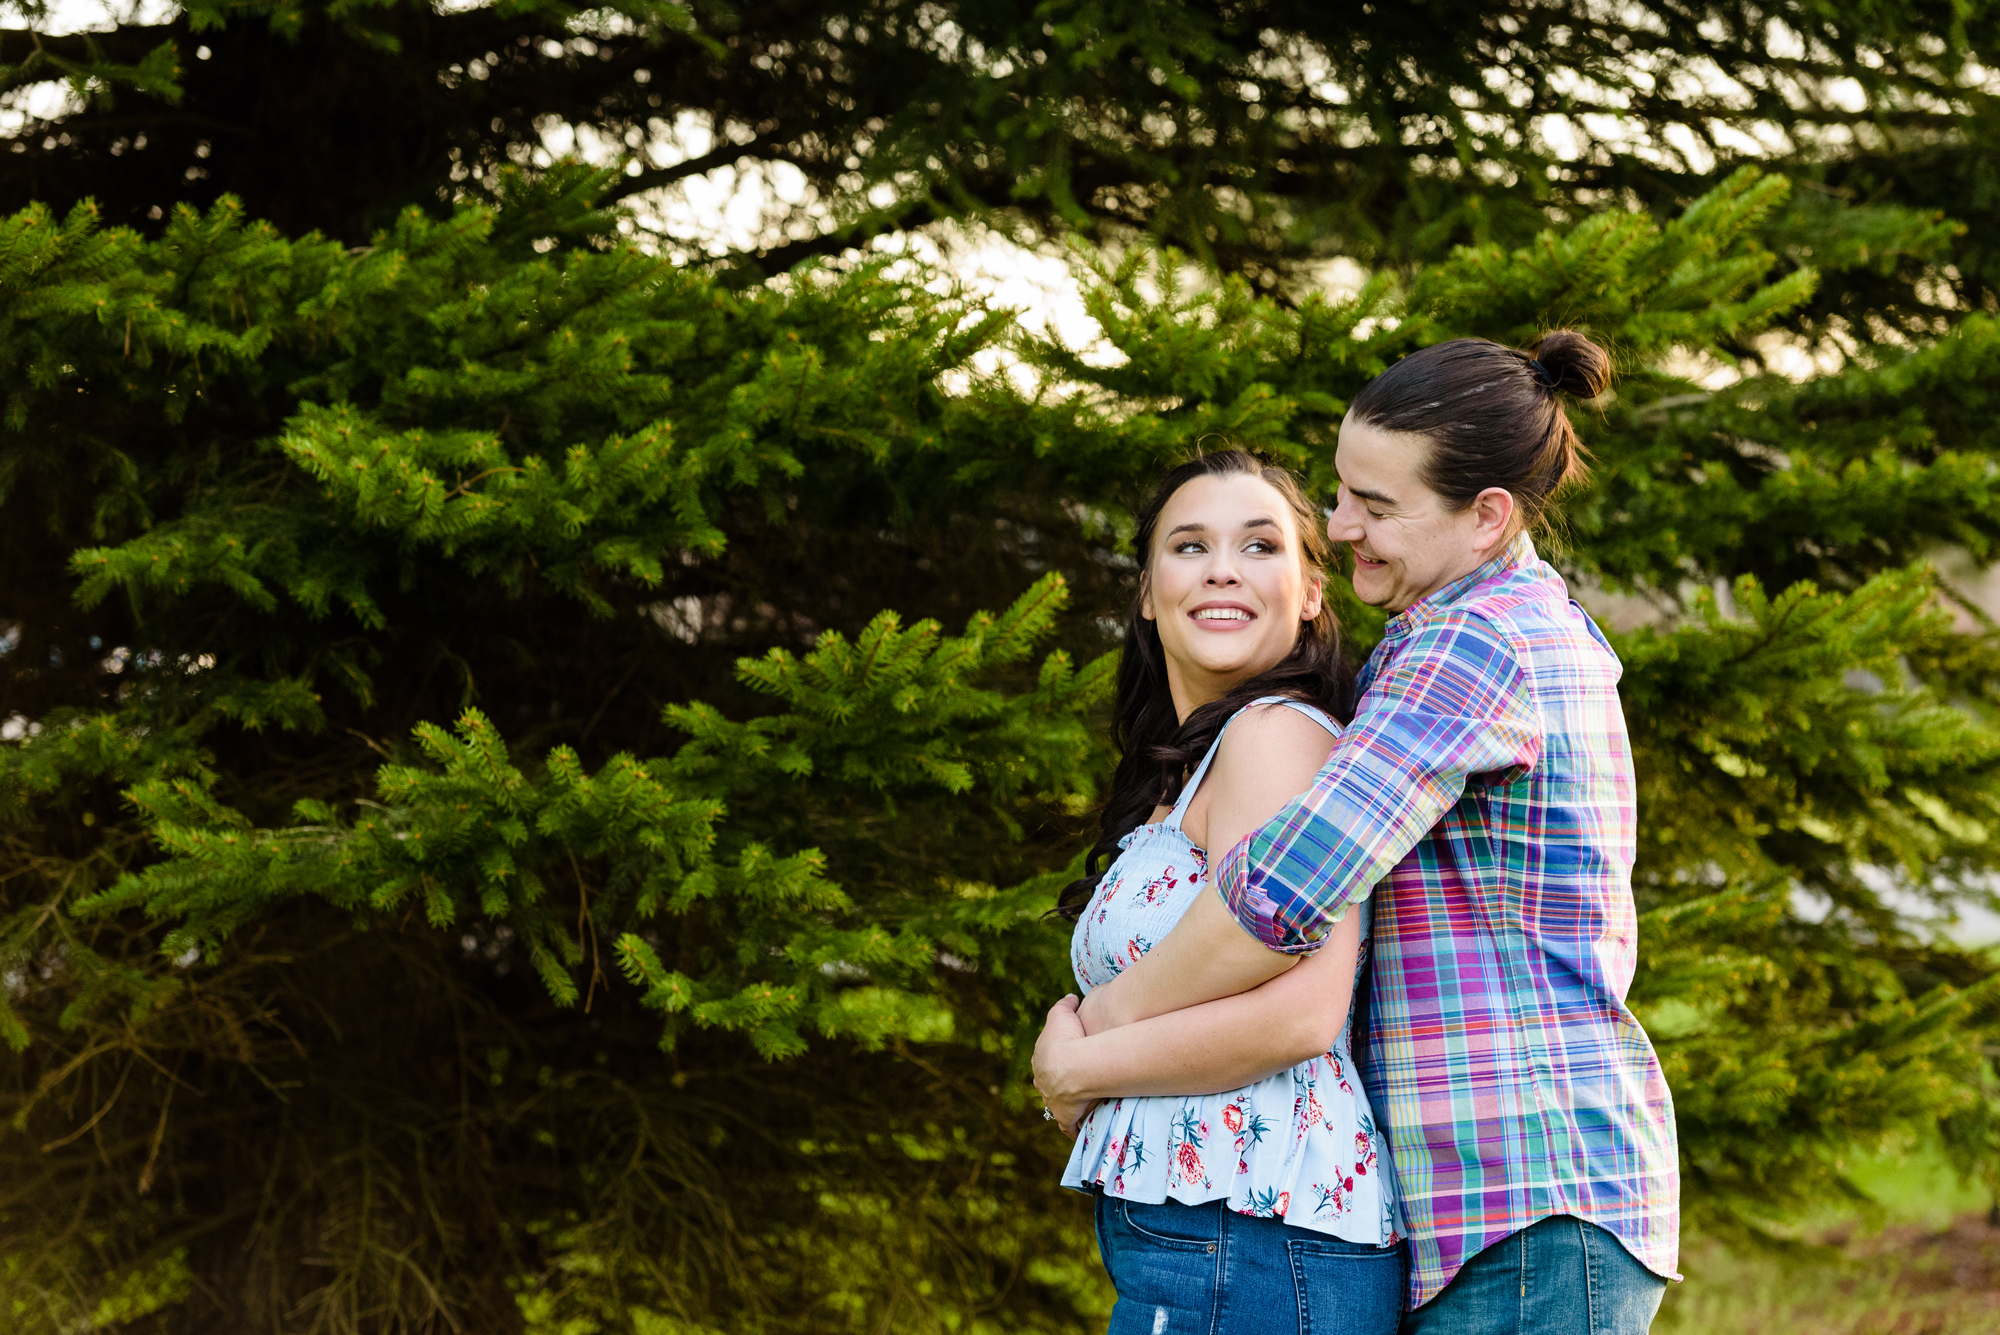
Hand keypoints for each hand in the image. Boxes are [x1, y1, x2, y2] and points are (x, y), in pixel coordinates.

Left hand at [1032, 995, 1095, 1137]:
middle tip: (1072, 1083)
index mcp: (1040, 1059)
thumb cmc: (1067, 1038)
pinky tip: (1080, 1130)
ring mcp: (1052, 1100)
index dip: (1054, 1060)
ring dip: (1066, 1105)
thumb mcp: (1062, 1013)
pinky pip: (1069, 1126)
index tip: (1064, 1060)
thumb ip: (1065, 1004)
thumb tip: (1070, 998)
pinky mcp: (1065, 1116)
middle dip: (1057, 1084)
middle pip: (1048, 1084)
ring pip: (1057, 1104)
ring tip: (1079, 1104)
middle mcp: (1042, 1082)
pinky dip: (1074, 1128)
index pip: (1045, 1061)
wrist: (1073, 1065)